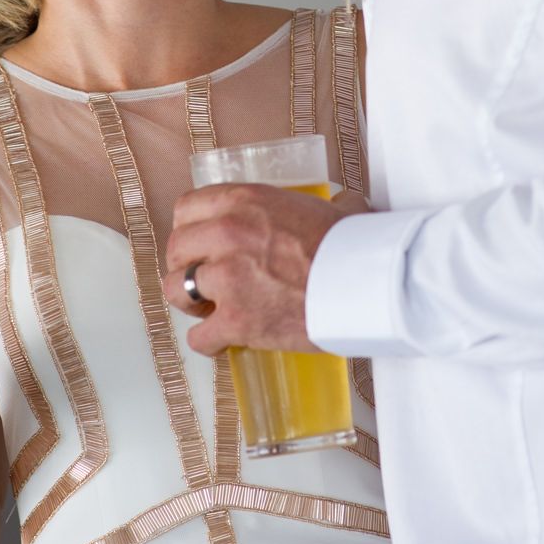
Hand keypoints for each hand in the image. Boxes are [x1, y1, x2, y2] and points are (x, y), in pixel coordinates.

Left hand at [165, 186, 365, 355]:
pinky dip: (209, 342)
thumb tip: (339, 204)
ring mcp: (228, 279)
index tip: (200, 242)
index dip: (190, 228)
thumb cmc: (353, 246)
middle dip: (188, 266)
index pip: (186, 208)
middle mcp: (228, 234)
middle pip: (176, 249)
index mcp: (244, 201)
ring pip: (176, 290)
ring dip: (191, 302)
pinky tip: (224, 339)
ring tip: (209, 308)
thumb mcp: (329, 207)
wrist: (367, 284)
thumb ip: (319, 204)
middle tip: (206, 278)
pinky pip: (199, 337)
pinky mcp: (236, 320)